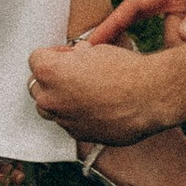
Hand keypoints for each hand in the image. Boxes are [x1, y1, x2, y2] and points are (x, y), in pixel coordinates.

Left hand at [26, 35, 185, 143]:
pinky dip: (78, 115)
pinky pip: (69, 123)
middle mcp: (51, 98)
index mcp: (50, 72)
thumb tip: (76, 57)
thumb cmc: (125, 69)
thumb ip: (78, 56)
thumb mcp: (97, 50)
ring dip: (62, 99)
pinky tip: (98, 107)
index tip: (70, 55)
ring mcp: (63, 120)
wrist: (149, 96)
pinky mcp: (78, 135)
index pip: (36, 59)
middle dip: (53, 79)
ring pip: (50, 108)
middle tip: (77, 72)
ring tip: (86, 91)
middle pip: (37, 86)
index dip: (55, 54)